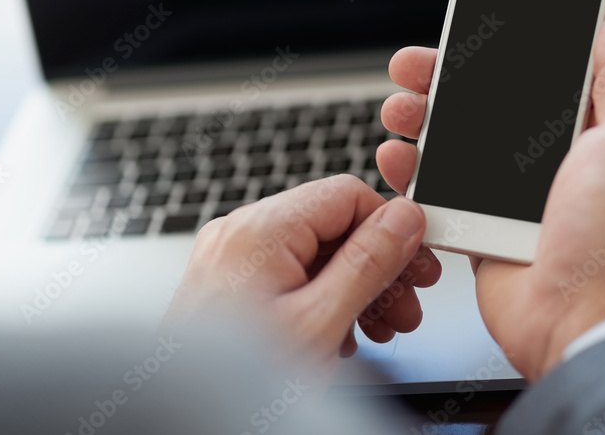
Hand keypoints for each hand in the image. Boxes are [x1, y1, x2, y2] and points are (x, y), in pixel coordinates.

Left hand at [168, 175, 441, 378]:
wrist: (187, 424)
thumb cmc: (235, 383)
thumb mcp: (319, 322)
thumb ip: (368, 264)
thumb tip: (404, 219)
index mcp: (260, 230)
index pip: (346, 194)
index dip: (391, 226)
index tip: (417, 262)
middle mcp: (241, 233)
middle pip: (333, 225)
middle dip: (379, 264)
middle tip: (408, 304)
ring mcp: (232, 257)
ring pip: (316, 252)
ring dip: (357, 286)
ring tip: (383, 328)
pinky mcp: (230, 284)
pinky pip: (291, 275)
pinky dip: (324, 298)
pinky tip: (343, 335)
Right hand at [378, 0, 604, 381]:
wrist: (582, 321)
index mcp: (599, 130)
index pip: (548, 69)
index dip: (511, 42)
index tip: (476, 21)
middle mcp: (557, 158)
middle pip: (491, 99)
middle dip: (447, 78)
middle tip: (417, 65)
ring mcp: (517, 193)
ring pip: (458, 140)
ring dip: (421, 118)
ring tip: (400, 109)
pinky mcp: (484, 225)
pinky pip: (440, 189)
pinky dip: (413, 171)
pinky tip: (397, 156)